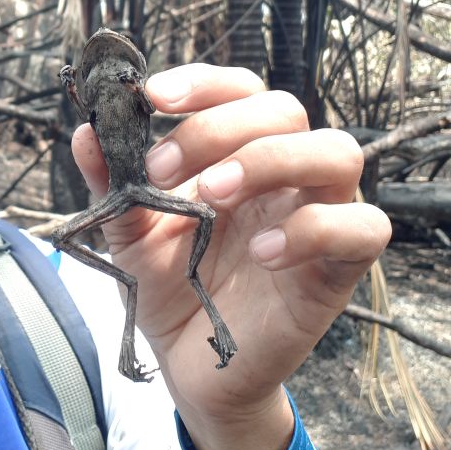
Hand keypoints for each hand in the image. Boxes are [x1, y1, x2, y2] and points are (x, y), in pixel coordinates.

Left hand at [71, 64, 390, 449]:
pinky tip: (262, 252)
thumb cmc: (168, 286)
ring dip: (271, 160)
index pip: (241, 89)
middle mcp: (283, 175)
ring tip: (213, 196)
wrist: (188, 366)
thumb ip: (112, 183)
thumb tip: (87, 131)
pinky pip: (363, 228)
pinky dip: (315, 229)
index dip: (202, 83)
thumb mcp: (129, 234)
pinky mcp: (337, 269)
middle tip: (162, 169)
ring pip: (338, 152)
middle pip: (284, 109)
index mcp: (237, 152)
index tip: (152, 97)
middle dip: (218, 127)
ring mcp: (317, 216)